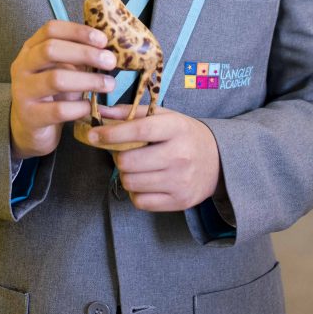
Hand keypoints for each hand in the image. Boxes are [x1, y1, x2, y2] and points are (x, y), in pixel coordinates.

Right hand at [9, 20, 115, 159]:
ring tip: (109, 84)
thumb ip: (77, 57)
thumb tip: (108, 50)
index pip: (51, 30)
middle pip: (51, 50)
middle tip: (110, 61)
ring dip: (88, 80)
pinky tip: (90, 106)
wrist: (30, 127)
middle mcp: (22, 66)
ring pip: (55, 79)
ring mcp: (22, 91)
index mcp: (30, 48)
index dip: (77, 31)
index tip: (103, 40)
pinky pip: (58, 110)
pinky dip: (79, 107)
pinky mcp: (30, 116)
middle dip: (85, 53)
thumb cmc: (52, 93)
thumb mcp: (60, 69)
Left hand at [88, 104, 220, 211]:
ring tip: (137, 167)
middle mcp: (180, 155)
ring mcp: (180, 181)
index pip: (139, 130)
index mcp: (176, 128)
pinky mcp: (180, 201)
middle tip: (124, 153)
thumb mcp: (164, 116)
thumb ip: (132, 112)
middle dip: (118, 157)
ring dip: (126, 175)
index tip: (94, 135)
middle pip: (128, 162)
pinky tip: (146, 182)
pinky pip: (140, 202)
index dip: (112, 133)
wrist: (218, 161)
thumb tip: (100, 111)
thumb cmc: (184, 134)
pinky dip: (136, 192)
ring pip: (131, 183)